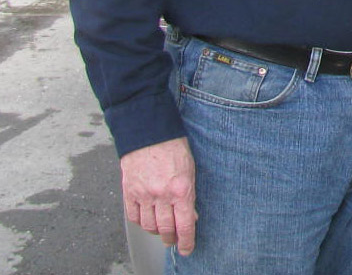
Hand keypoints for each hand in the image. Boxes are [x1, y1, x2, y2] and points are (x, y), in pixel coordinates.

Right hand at [120, 137, 197, 255]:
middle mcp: (162, 195)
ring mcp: (143, 195)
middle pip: (166, 229)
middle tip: (174, 240)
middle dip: (172, 239)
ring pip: (149, 226)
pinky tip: (147, 219)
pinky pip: (134, 217)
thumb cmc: (174, 148)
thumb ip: (189, 194)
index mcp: (181, 190)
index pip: (185, 225)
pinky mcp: (129, 192)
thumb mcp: (190, 171)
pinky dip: (141, 222)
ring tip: (162, 230)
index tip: (187, 249)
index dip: (187, 241)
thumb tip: (190, 216)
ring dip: (157, 231)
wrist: (150, 133)